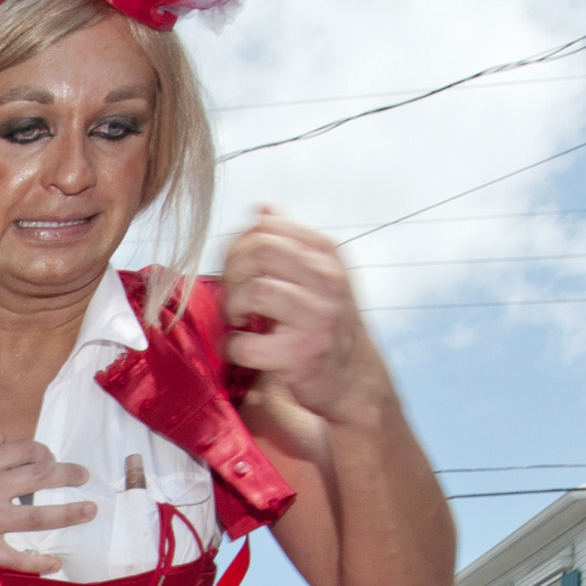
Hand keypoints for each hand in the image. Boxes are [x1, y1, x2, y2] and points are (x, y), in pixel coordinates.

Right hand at [0, 433, 90, 577]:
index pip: (22, 451)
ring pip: (39, 516)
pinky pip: (17, 557)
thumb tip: (2, 439)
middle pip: (40, 476)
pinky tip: (55, 563)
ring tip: (89, 510)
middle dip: (67, 474)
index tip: (52, 457)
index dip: (43, 451)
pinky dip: (39, 562)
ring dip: (69, 513)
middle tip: (83, 477)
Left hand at [223, 208, 389, 427]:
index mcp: (327, 252)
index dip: (238, 247)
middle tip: (233, 296)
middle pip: (260, 251)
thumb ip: (289, 242)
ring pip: (254, 291)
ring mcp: (318, 316)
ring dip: (232, 307)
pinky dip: (234, 348)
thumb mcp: (317, 274)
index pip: (266, 227)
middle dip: (233, 273)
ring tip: (239, 321)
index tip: (237, 271)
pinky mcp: (302, 354)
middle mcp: (328, 279)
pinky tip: (244, 349)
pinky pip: (246, 343)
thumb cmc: (324, 322)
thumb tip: (262, 208)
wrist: (353, 377)